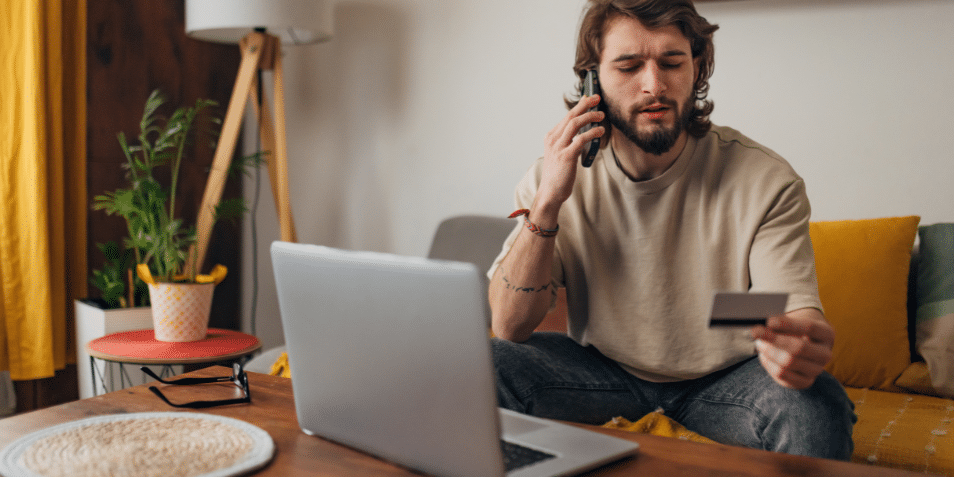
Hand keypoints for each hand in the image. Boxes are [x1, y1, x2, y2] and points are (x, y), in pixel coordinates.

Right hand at [534, 95, 604, 214]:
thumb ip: (568, 141)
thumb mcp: (560, 154)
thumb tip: (583, 130)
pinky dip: (592, 133)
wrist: (550, 192)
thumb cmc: (558, 174)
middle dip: (584, 105)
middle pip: (570, 116)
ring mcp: (558, 147)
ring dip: (589, 116)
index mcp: (551, 137)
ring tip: (601, 115)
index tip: (590, 98)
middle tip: (597, 98)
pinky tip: (600, 131)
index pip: (566, 117)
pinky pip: (580, 140)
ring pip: (574, 124)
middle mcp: (553, 140)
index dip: (579, 106)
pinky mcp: (566, 156)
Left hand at [750, 308, 833, 389]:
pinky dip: (768, 364)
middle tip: (755, 332)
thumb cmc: (795, 329)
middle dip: (774, 339)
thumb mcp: (793, 321)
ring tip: (759, 343)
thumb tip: (760, 326)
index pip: (809, 328)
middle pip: (799, 348)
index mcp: (827, 334)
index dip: (788, 324)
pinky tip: (764, 355)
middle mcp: (826, 354)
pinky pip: (782, 375)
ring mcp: (817, 370)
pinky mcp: (805, 382)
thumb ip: (780, 322)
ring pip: (788, 363)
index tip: (769, 321)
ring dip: (768, 352)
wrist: (807, 345)